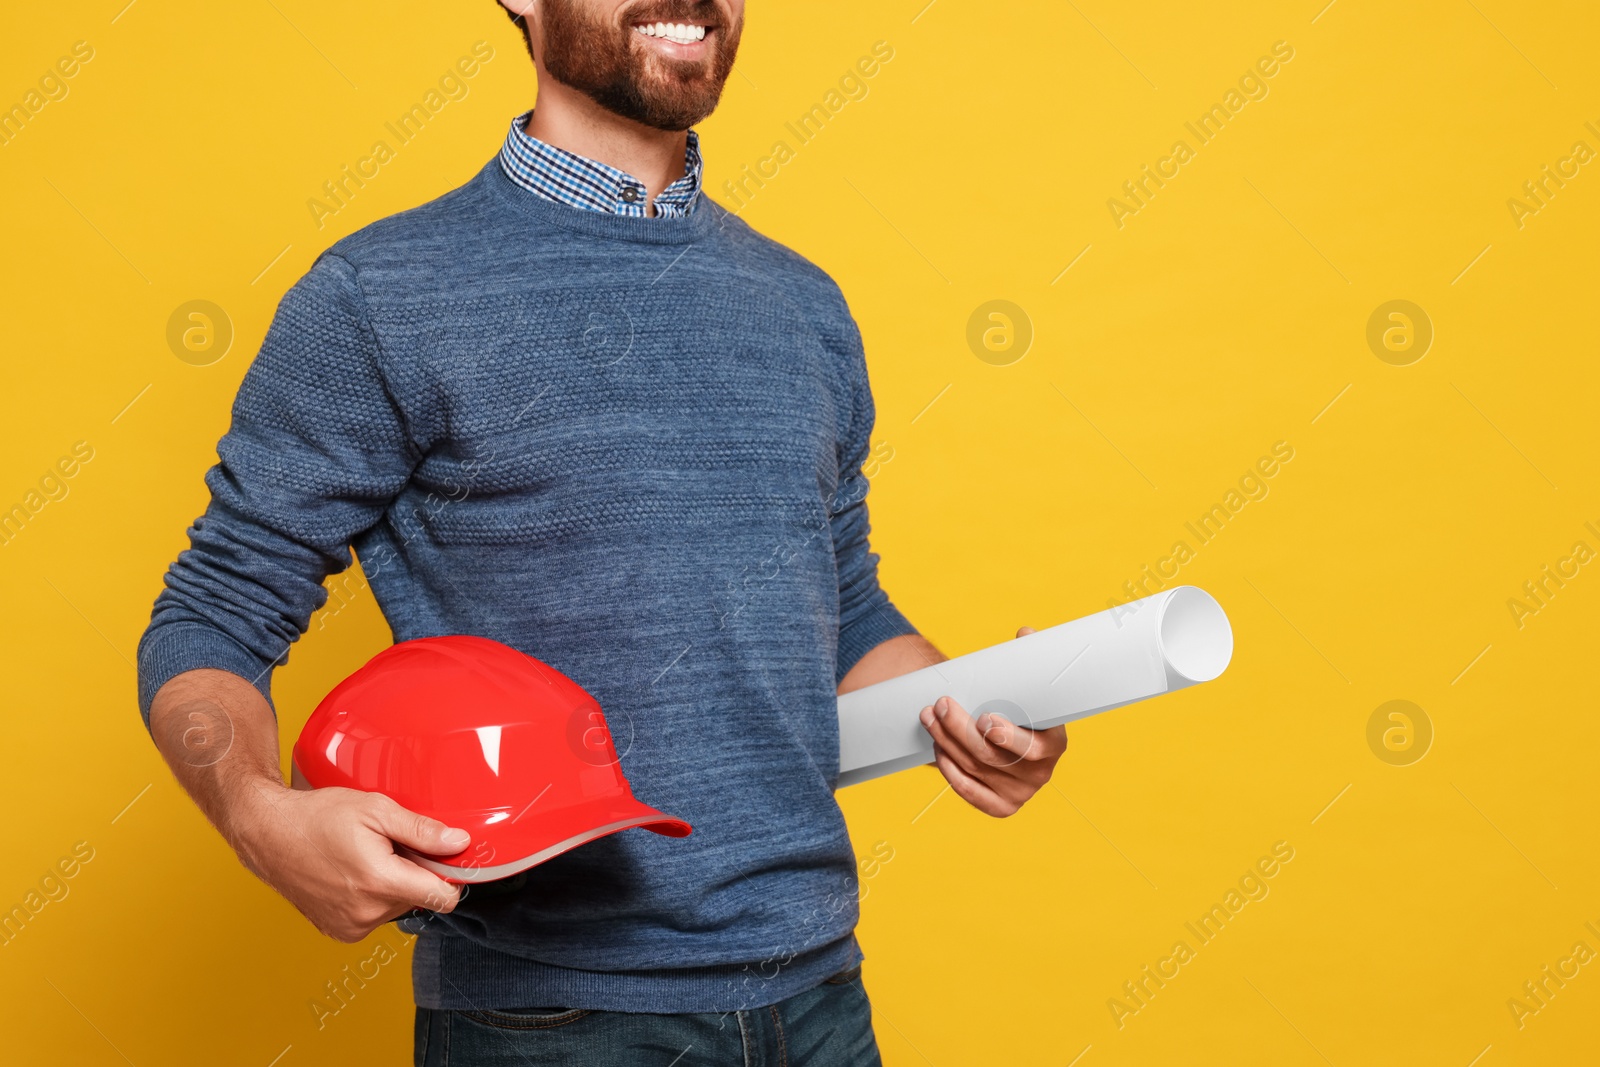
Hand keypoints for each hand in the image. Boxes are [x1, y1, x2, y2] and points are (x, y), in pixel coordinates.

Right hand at [230, 782, 469, 942]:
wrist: (269, 834)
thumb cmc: (318, 817)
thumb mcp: (376, 809)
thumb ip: (422, 830)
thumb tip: (459, 844)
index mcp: (380, 883)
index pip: (443, 897)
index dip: (452, 875)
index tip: (446, 858)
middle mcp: (367, 914)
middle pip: (420, 899)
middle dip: (415, 873)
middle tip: (390, 846)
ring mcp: (351, 927)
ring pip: (398, 907)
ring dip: (394, 885)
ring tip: (368, 857)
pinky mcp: (339, 932)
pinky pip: (376, 916)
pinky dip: (374, 897)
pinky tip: (354, 873)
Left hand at [918, 626, 1066, 816]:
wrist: (1013, 741)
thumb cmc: (1020, 707)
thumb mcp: (1028, 686)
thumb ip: (1027, 661)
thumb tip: (1026, 634)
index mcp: (1054, 744)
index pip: (1034, 748)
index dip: (1008, 737)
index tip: (985, 719)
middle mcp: (1040, 773)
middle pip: (992, 756)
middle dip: (960, 729)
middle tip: (941, 704)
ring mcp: (1019, 793)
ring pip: (975, 768)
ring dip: (947, 740)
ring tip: (929, 715)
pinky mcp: (1000, 806)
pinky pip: (968, 790)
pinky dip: (949, 768)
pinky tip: (938, 746)